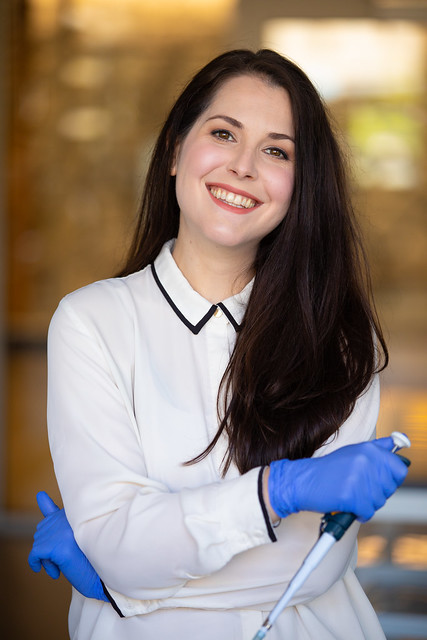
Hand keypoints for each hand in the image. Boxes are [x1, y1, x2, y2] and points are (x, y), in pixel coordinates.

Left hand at [28, 491, 108, 600]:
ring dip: (47, 557)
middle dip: (48, 546)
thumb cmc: (92, 555)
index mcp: (74, 512)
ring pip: (39, 543)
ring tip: (64, 563)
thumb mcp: (74, 532)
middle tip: (65, 557)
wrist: (103, 574)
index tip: (41, 497)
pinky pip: (35, 554)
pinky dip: (36, 563)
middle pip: (43, 531)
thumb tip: (39, 493)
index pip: (54, 510)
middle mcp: (66, 516)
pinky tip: (48, 570)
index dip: (47, 510)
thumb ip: (56, 516)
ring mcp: (60, 530)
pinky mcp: (55, 546)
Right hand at [268, 437, 408, 521]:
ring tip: (350, 495)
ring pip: (379, 501)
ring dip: (366, 504)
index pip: (399, 469)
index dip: (391, 479)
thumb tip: (396, 443)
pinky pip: (367, 512)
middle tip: (358, 489)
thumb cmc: (328, 470)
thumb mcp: (353, 452)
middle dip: (377, 493)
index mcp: (368, 449)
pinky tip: (347, 505)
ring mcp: (357, 478)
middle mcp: (365, 461)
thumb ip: (377, 449)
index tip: (379, 481)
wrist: (302, 481)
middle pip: (389, 488)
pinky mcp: (350, 495)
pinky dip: (359, 514)